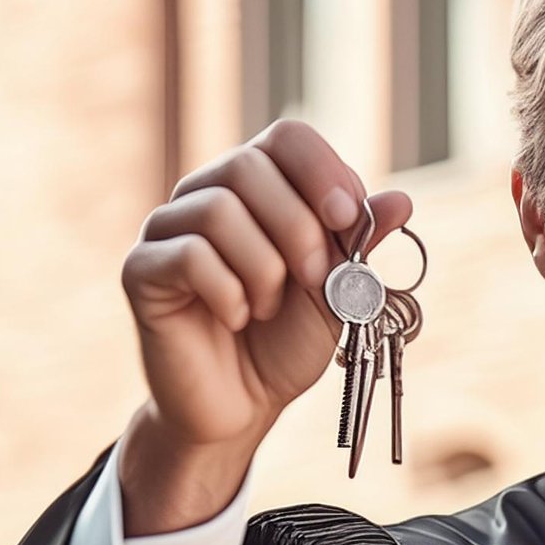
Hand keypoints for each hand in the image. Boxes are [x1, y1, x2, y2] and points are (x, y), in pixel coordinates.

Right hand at [119, 118, 412, 449]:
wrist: (242, 406)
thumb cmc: (285, 343)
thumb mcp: (338, 292)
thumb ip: (361, 245)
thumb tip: (401, 201)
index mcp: (257, 189)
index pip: (287, 138)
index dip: (322, 172)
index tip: (348, 220)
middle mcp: (206, 194)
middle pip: (248, 165)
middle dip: (298, 227)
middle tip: (313, 279)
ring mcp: (167, 229)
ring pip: (219, 210)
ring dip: (264, 269)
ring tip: (266, 308)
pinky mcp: (142, 270)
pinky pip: (190, 255)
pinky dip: (229, 293)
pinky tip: (235, 318)